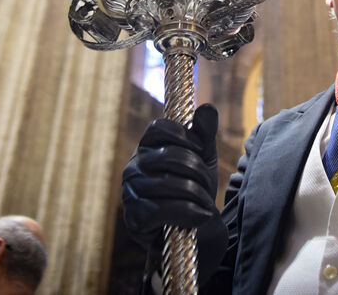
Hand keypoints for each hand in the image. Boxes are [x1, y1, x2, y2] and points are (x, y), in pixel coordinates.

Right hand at [122, 103, 219, 246]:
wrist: (198, 231)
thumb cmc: (197, 189)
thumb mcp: (204, 159)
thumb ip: (205, 134)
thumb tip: (207, 107)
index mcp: (146, 149)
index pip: (158, 128)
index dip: (184, 136)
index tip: (200, 149)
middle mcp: (132, 168)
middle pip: (169, 156)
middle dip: (197, 170)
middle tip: (207, 184)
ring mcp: (130, 194)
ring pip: (169, 184)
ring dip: (196, 194)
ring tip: (205, 203)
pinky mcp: (134, 220)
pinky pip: (163, 209)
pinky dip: (189, 213)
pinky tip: (199, 216)